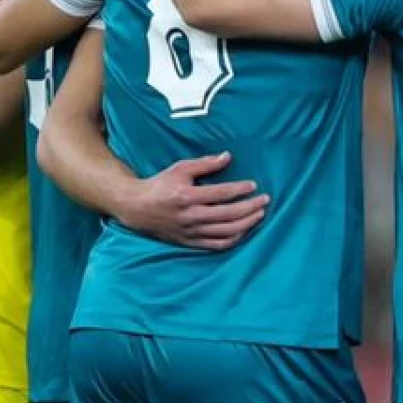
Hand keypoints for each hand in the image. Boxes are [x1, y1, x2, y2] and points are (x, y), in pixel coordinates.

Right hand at [125, 151, 266, 250]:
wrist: (137, 209)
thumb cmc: (160, 185)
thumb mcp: (179, 169)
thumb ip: (205, 164)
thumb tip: (228, 157)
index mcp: (186, 197)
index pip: (220, 194)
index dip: (239, 189)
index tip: (253, 185)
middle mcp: (190, 217)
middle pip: (228, 215)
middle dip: (250, 207)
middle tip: (264, 200)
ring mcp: (191, 232)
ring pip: (225, 232)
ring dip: (247, 224)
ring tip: (260, 214)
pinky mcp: (191, 242)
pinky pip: (217, 245)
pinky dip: (234, 239)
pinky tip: (245, 230)